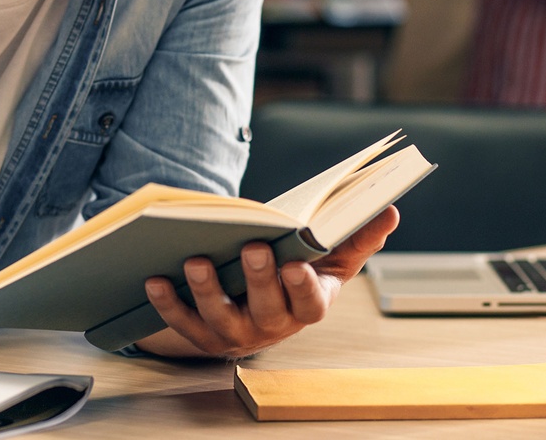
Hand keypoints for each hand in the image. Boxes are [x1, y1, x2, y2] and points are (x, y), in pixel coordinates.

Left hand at [136, 206, 398, 358]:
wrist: (255, 305)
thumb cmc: (299, 272)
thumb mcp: (332, 257)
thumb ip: (359, 235)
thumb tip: (391, 210)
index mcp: (308, 305)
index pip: (311, 304)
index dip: (304, 288)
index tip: (296, 264)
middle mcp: (273, 326)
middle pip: (267, 309)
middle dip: (259, 279)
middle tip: (253, 247)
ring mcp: (237, 333)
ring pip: (221, 318)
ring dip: (208, 290)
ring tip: (196, 260)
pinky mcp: (203, 335)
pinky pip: (184, 323)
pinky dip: (169, 303)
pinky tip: (154, 278)